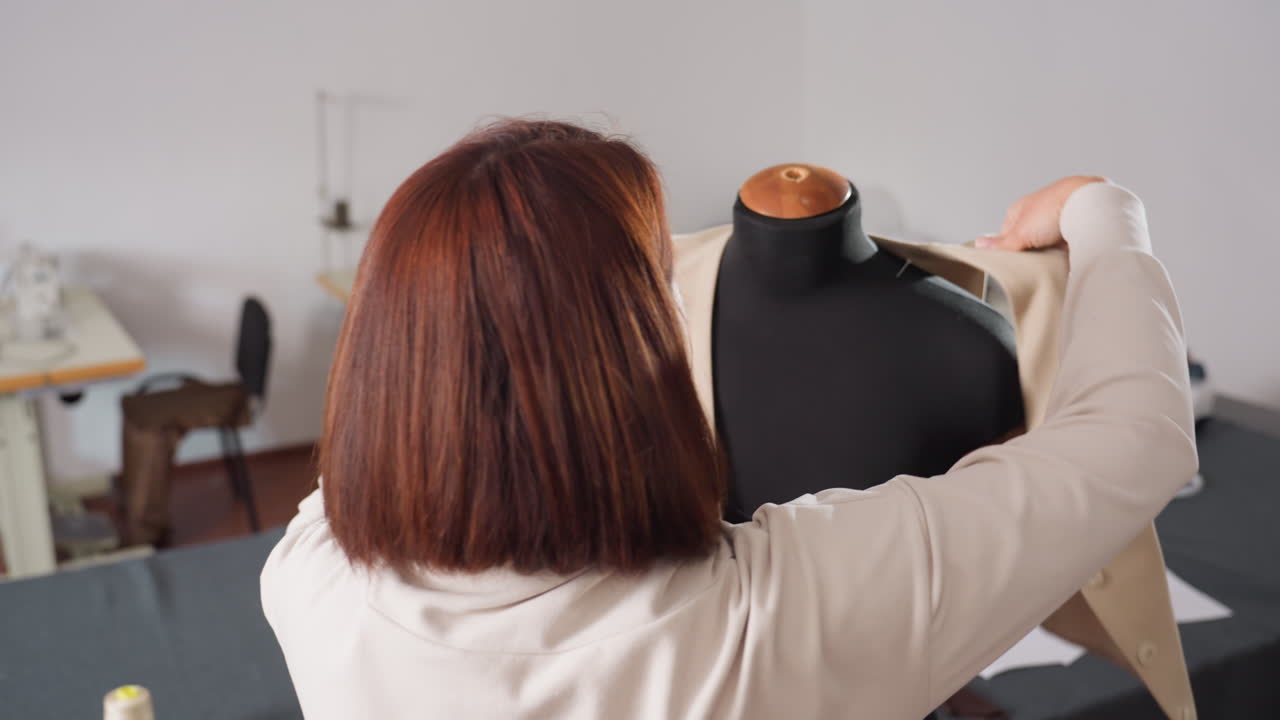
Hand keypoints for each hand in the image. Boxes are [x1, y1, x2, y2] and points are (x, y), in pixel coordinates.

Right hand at [975, 175, 1107, 250]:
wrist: (1089, 204)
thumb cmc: (1055, 207)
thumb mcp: (1021, 232)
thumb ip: (1001, 243)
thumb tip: (980, 245)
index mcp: (1020, 208)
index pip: (1005, 234)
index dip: (1007, 250)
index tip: (1011, 262)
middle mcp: (1038, 211)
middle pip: (1027, 240)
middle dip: (1030, 252)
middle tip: (1033, 263)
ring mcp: (1057, 217)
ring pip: (1047, 243)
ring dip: (1049, 253)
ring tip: (1051, 259)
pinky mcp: (1075, 225)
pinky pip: (1065, 244)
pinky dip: (1065, 251)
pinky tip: (1066, 256)